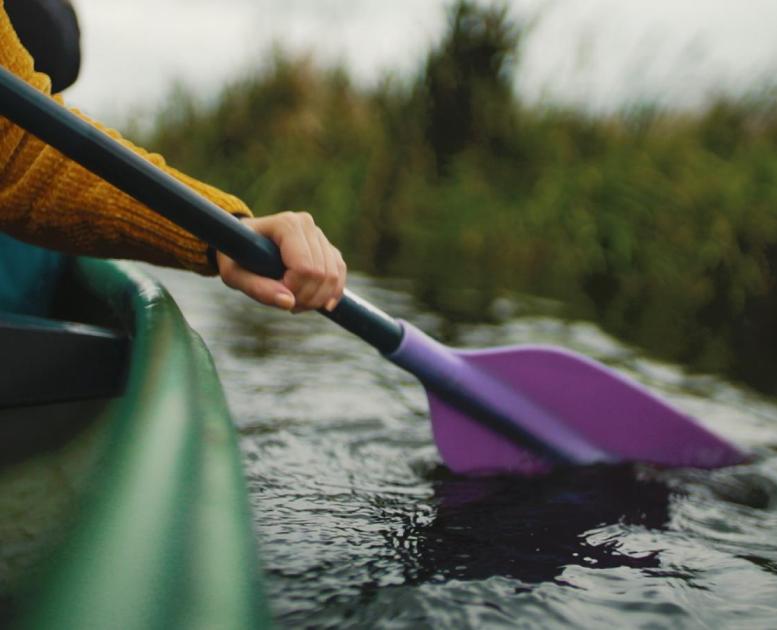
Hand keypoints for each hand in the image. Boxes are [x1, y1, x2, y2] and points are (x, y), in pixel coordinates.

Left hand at [216, 212, 346, 311]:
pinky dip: (332, 294)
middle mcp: (307, 224)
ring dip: (317, 299)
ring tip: (296, 303)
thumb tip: (289, 303)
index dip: (294, 288)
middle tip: (287, 304)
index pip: (304, 266)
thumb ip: (258, 289)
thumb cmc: (235, 257)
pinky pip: (340, 274)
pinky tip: (320, 304)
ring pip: (333, 276)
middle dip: (305, 297)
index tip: (275, 291)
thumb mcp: (235, 275)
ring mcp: (319, 235)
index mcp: (286, 224)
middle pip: (321, 273)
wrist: (242, 244)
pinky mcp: (327, 247)